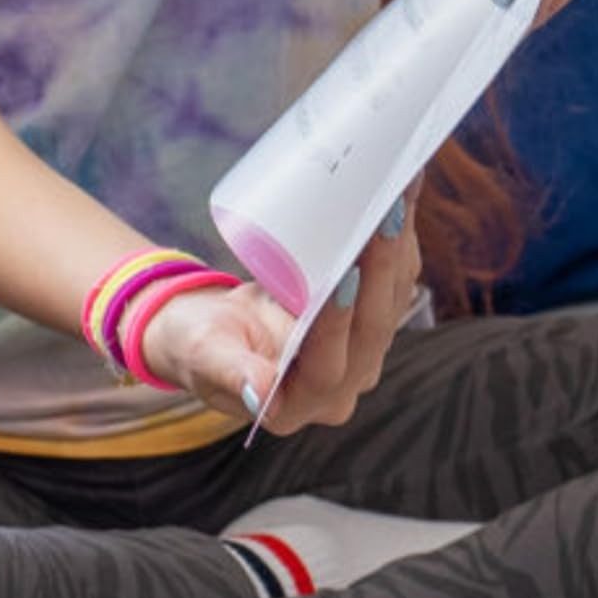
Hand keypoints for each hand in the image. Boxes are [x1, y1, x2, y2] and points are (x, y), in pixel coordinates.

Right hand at [139, 200, 423, 437]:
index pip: (329, 365)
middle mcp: (343, 385)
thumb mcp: (205, 356)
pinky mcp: (366, 320)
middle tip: (385, 215)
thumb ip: (231, 374)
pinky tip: (401, 200)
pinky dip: (399, 242)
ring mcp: (361, 353)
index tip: (344, 274)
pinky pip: (392, 282)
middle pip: (372, 329)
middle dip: (381, 269)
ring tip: (398, 194)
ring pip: (391, 300)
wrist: (208, 330)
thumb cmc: (196, 343)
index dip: (338, 322)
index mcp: (300, 403)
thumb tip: (257, 394)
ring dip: (399, 246)